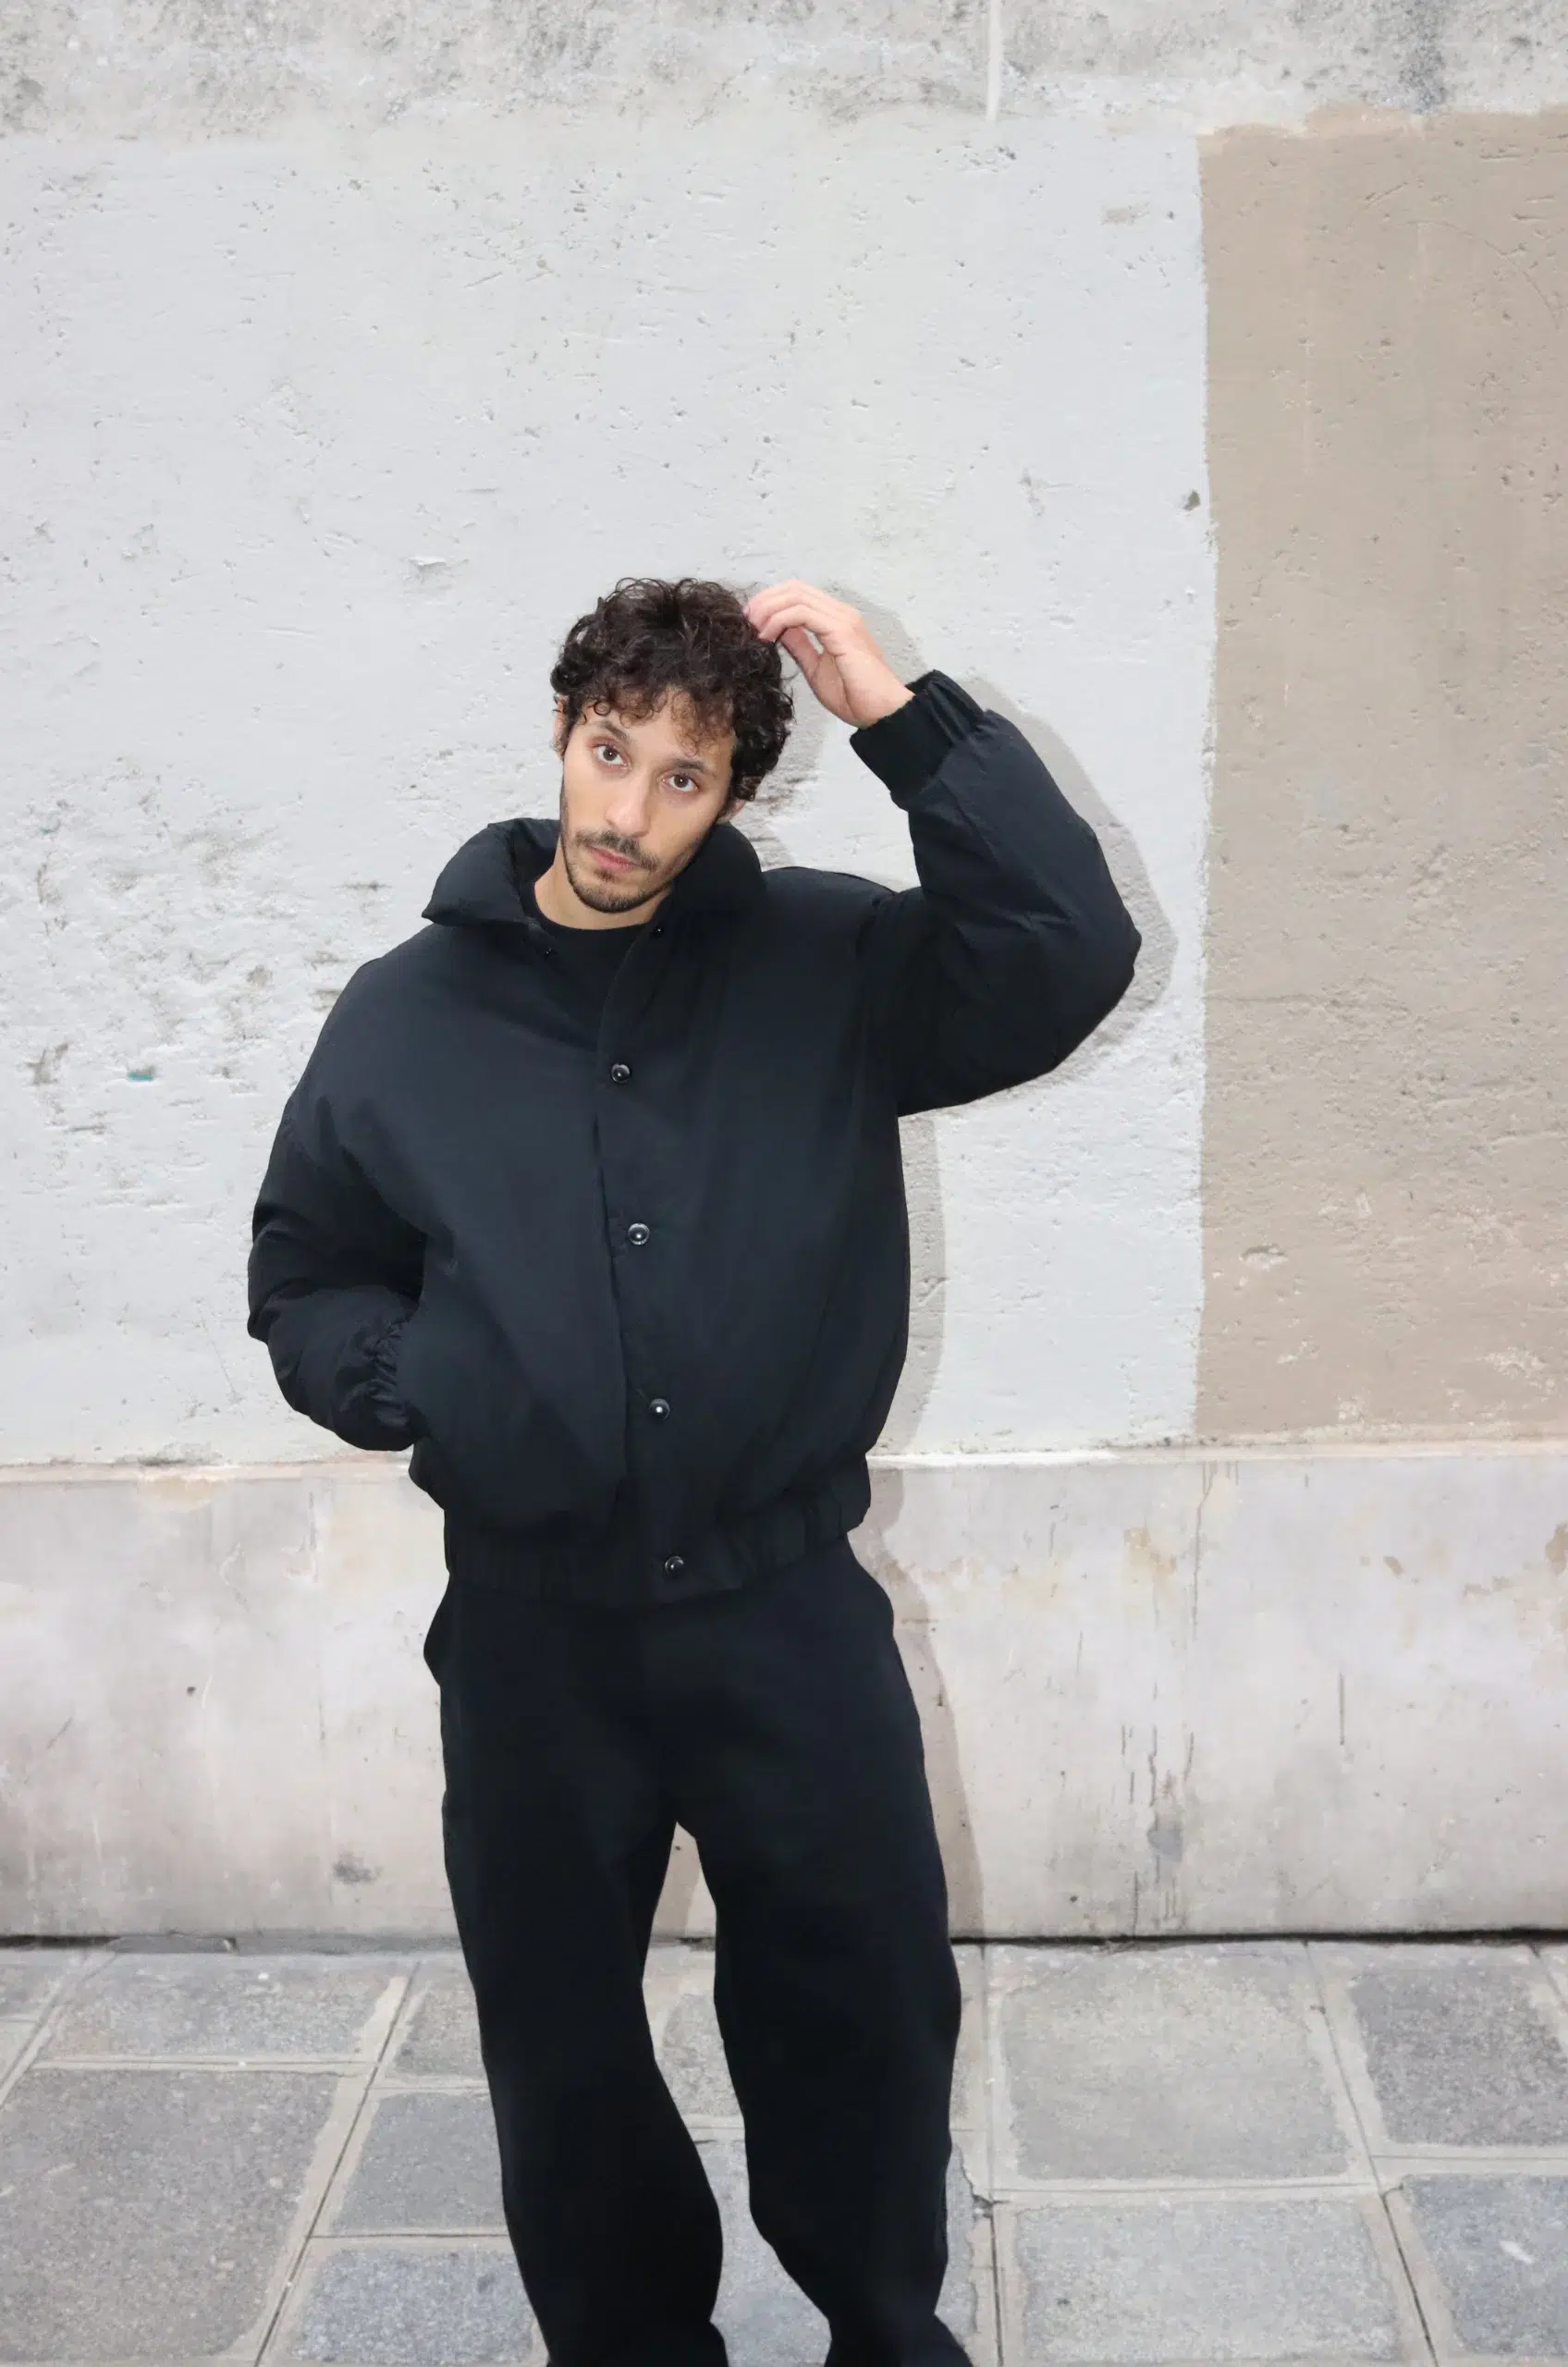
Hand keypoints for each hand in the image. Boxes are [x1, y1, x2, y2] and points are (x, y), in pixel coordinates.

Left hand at [743, 580, 914, 728]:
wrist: (882, 713)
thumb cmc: (855, 696)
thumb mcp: (815, 667)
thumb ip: (799, 645)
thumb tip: (778, 630)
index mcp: (835, 619)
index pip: (798, 594)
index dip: (770, 601)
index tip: (750, 622)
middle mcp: (840, 612)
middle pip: (794, 588)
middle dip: (764, 600)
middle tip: (745, 621)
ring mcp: (842, 618)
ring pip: (795, 595)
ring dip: (767, 608)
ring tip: (752, 629)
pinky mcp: (841, 630)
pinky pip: (801, 613)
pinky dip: (778, 620)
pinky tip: (766, 637)